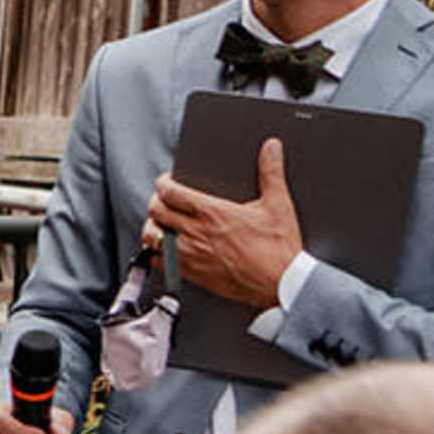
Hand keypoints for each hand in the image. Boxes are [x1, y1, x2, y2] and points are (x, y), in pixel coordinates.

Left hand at [149, 139, 304, 307]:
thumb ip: (271, 172)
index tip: (167, 181)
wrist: (281, 284)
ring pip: (152, 237)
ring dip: (152, 227)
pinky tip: (164, 249)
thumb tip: (271, 148)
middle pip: (155, 212)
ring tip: (161, 223)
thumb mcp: (278, 204)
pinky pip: (159, 262)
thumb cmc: (279, 248)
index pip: (170, 192)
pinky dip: (156, 253)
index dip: (163, 183)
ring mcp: (190, 255)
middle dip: (155, 202)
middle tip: (162, 200)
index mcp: (213, 213)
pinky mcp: (191, 274)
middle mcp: (196, 233)